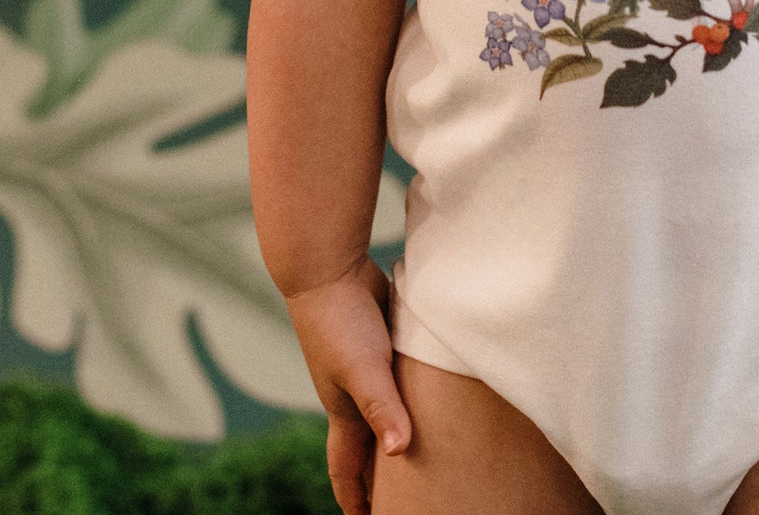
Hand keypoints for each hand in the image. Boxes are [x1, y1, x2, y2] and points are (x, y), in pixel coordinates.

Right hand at [283, 255, 411, 514]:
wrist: (328, 267)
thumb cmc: (340, 321)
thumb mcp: (364, 368)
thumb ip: (382, 407)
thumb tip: (399, 451)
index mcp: (344, 409)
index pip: (346, 466)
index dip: (354, 496)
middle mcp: (353, 390)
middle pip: (366, 442)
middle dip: (378, 471)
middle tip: (400, 494)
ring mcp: (366, 362)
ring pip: (383, 405)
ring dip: (395, 425)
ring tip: (420, 443)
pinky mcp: (380, 337)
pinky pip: (396, 373)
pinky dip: (408, 387)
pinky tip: (429, 385)